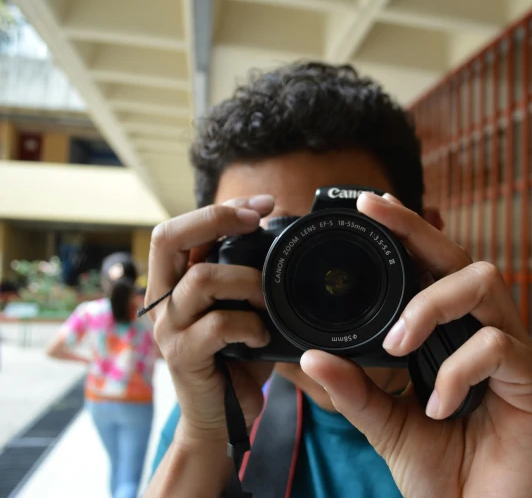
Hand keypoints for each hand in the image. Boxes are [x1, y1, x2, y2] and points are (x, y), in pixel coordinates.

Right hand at [146, 195, 275, 441]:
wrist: (222, 417)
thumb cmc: (237, 358)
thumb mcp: (241, 307)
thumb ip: (244, 274)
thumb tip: (279, 232)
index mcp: (174, 282)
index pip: (180, 228)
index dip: (220, 208)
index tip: (264, 204)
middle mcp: (162, 299)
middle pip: (168, 237)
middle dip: (216, 218)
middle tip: (257, 221)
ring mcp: (168, 328)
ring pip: (201, 280)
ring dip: (247, 281)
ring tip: (268, 298)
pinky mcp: (182, 356)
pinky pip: (217, 325)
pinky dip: (249, 325)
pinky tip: (262, 335)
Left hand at [301, 193, 531, 497]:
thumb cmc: (449, 480)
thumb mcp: (390, 430)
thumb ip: (357, 393)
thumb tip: (308, 358)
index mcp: (454, 343)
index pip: (432, 275)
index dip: (407, 235)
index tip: (370, 206)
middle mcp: (488, 338)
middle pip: (463, 260)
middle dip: (419, 231)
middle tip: (377, 211)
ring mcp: (518, 358)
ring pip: (487, 284)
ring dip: (434, 303)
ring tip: (399, 344)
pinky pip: (501, 347)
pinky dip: (460, 369)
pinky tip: (439, 406)